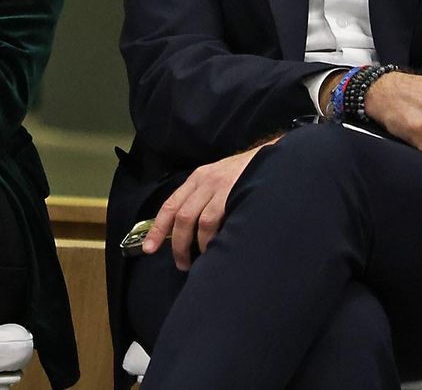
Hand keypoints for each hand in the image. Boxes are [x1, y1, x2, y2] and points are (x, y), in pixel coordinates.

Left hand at [143, 143, 269, 270]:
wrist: (273, 158)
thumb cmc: (246, 175)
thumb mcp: (220, 181)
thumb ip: (204, 199)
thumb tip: (189, 230)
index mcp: (196, 179)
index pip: (170, 205)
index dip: (157, 228)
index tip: (148, 248)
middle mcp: (203, 181)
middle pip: (179, 216)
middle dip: (176, 243)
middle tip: (180, 264)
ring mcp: (217, 187)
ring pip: (194, 220)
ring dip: (193, 245)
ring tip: (196, 261)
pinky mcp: (231, 192)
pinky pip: (213, 219)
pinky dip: (209, 238)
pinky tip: (214, 248)